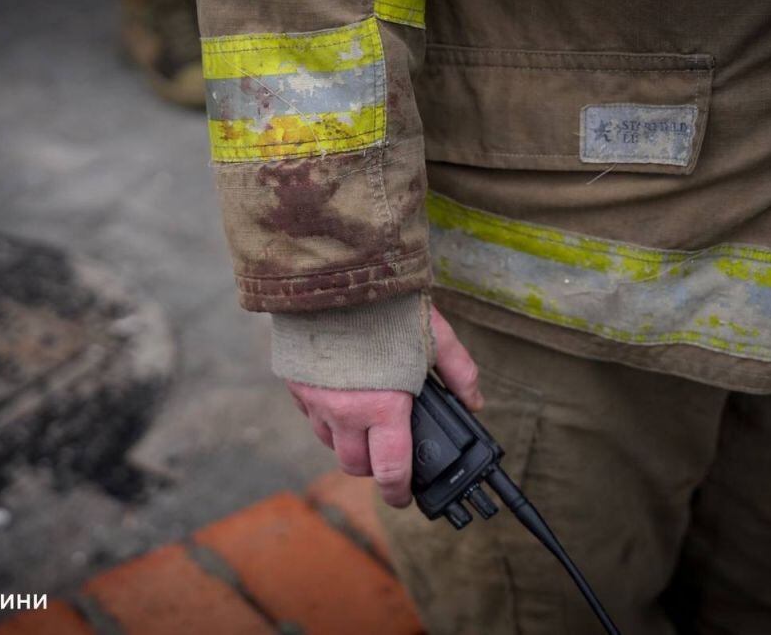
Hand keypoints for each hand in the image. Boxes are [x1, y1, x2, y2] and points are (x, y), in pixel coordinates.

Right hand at [287, 306, 483, 507]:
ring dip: (348, 442)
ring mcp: (314, 399)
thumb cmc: (387, 304)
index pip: (391, 470)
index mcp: (383, 407)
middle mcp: (344, 412)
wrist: (334, 273)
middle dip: (373, 467)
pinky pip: (310, 415)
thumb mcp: (435, 336)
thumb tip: (475, 402)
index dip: (399, 492)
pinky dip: (325, 416)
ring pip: (329, 442)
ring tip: (365, 421)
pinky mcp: (295, 383)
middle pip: (354, 465)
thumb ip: (460, 373)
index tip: (404, 496)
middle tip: (388, 453)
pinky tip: (341, 395)